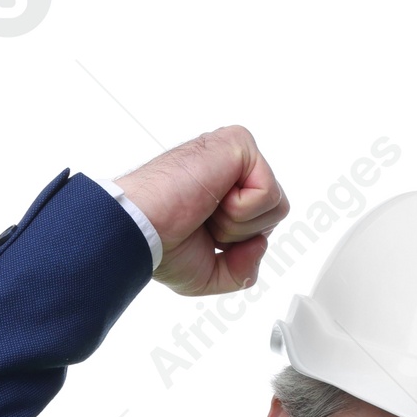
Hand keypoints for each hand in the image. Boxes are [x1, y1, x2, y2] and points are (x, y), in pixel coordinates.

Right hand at [115, 125, 288, 295]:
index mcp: (225, 191)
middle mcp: (233, 168)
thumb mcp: (211, 274)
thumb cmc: (163, 245)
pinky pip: (269, 193)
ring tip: (205, 210)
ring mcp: (235, 152)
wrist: (140, 229)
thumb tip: (261, 243)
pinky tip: (210, 198)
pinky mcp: (239, 143)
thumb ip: (243, 270)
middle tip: (203, 222)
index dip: (239, 245)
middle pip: (274, 215)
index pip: (263, 224)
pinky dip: (240, 210)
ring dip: (239, 224)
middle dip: (241, 235)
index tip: (202, 235)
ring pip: (276, 206)